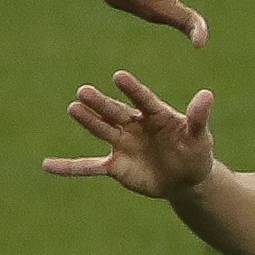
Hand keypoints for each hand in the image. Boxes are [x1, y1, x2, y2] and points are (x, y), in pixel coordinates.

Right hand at [43, 71, 219, 197]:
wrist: (185, 177)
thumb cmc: (195, 151)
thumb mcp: (200, 136)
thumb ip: (198, 117)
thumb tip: (207, 94)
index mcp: (156, 114)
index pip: (142, 99)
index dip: (132, 89)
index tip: (119, 76)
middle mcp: (134, 125)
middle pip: (115, 112)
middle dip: (100, 103)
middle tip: (83, 91)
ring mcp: (122, 144)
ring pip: (102, 131)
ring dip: (87, 121)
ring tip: (72, 107)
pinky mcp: (115, 166)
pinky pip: (89, 166)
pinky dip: (69, 167)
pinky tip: (47, 166)